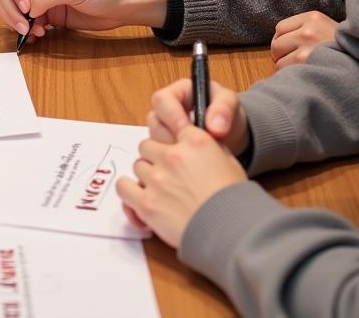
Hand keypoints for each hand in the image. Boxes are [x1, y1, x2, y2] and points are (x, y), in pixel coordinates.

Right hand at [0, 0, 165, 36]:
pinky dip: (26, 28)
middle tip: (21, 24)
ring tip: (29, 31)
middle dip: (9, 5)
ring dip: (15, 19)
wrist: (126, 5)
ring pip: (15, 4)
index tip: (23, 3)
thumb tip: (27, 10)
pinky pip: (29, 20)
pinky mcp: (51, 13)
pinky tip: (33, 36)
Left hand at [116, 126, 246, 247]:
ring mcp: (157, 178)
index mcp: (194, 142)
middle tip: (166, 173)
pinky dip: (129, 191)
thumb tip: (202, 147)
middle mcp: (172, 155)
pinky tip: (138, 198)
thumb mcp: (230, 164)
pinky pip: (124, 187)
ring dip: (146, 175)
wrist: (230, 232)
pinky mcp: (147, 203)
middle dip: (155, 157)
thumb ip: (212, 149)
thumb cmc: (235, 200)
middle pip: (148, 145)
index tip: (175, 151)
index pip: (172, 127)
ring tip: (157, 189)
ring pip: (138, 165)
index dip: (173, 141)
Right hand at [146, 78, 248, 154]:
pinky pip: (159, 155)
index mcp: (177, 92)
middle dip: (170, 136)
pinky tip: (189, 164)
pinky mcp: (166, 148)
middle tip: (189, 147)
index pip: (162, 100)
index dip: (171, 115)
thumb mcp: (231, 104)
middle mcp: (166, 110)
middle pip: (154, 121)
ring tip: (193, 157)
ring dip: (171, 150)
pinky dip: (172, 162)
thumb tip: (214, 126)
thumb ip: (224, 109)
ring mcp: (164, 129)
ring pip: (154, 140)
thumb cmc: (227, 114)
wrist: (231, 136)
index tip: (186, 130)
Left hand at [270, 10, 339, 68]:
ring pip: (278, 59)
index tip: (291, 49)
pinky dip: (291, 75)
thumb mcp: (327, 27)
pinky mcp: (306, 62)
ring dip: (286, 66)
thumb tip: (279, 41)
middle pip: (277, 43)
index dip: (284, 40)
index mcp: (313, 17)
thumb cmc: (346, 49)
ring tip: (303, 70)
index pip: (280, 28)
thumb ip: (305, 29)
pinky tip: (305, 76)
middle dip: (282, 54)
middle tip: (294, 62)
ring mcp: (307, 46)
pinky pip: (284, 70)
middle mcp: (308, 30)